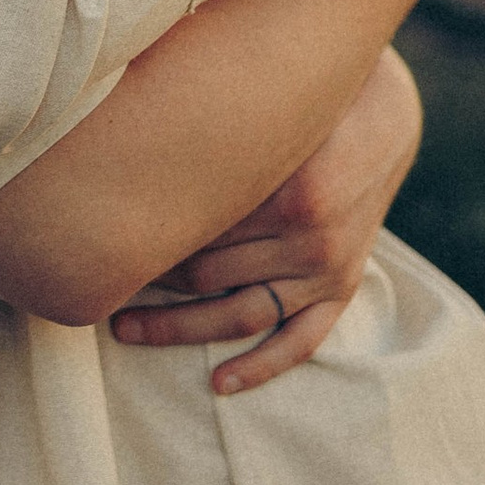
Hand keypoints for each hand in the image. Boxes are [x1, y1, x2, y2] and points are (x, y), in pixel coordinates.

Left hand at [107, 44, 423, 394]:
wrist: (387, 111)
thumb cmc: (308, 101)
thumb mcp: (268, 108)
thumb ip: (213, 127)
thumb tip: (130, 134)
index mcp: (287, 187)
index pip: (192, 230)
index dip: (140, 237)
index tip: (98, 236)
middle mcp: (309, 236)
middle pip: (205, 274)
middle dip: (148, 279)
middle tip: (98, 279)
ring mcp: (328, 268)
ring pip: (240, 315)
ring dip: (178, 327)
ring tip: (126, 331)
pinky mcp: (344, 287)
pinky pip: (301, 341)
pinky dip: (261, 366)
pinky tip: (220, 383)